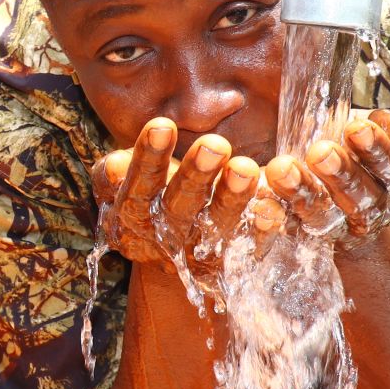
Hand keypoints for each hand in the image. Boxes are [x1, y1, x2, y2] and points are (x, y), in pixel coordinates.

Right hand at [90, 119, 261, 278]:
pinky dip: (262, 228)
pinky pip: (248, 247)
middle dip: (195, 176)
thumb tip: (115, 166)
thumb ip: (115, 174)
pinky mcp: (227, 263)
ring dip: (231, 198)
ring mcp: (195, 254)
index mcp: (131, 213)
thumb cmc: (147, 193)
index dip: (148, 159)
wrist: (165, 251)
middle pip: (177, 209)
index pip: (138, 186)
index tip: (162, 124)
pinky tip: (275, 207)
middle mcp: (162, 238)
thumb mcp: (125, 182)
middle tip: (215, 145)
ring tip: (246, 169)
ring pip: (214, 227)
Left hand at [259, 110, 389, 244]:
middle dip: (341, 173)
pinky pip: (290, 231)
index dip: (376, 148)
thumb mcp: (363, 138)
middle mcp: (372, 208)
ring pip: (324, 216)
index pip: (389, 164)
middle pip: (362, 196)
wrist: (339, 211)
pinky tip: (261, 201)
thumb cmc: (349, 155)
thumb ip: (367, 125)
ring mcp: (341, 230)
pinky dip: (276, 216)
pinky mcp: (308, 243)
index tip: (355, 127)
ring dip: (303, 192)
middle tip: (319, 151)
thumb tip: (374, 111)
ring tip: (281, 168)